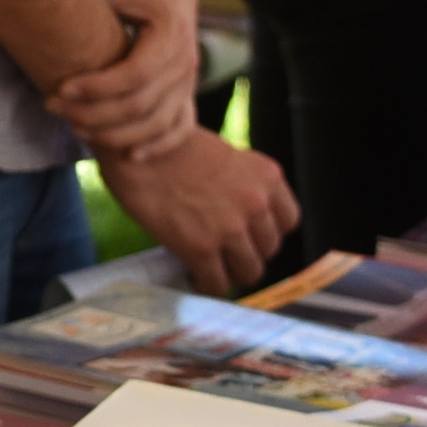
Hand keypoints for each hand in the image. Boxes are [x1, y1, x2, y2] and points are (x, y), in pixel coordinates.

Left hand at [47, 0, 203, 154]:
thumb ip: (87, 8)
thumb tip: (39, 26)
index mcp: (170, 33)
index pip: (135, 75)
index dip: (96, 89)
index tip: (59, 89)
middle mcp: (186, 59)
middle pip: (143, 105)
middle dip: (95, 114)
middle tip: (52, 107)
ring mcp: (189, 77)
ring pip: (158, 122)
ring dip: (116, 134)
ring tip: (75, 128)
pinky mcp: (186, 87)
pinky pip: (180, 126)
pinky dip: (157, 145)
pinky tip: (129, 155)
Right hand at [96, 128, 290, 295]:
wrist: (137, 141)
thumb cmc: (171, 143)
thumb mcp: (226, 156)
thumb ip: (241, 184)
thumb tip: (236, 215)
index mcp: (267, 176)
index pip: (288, 221)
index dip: (267, 231)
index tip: (251, 234)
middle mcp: (256, 203)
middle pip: (269, 249)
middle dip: (248, 252)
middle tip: (226, 252)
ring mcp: (230, 228)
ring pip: (249, 271)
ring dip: (230, 272)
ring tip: (211, 268)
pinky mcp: (201, 248)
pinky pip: (217, 283)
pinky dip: (207, 285)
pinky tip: (195, 277)